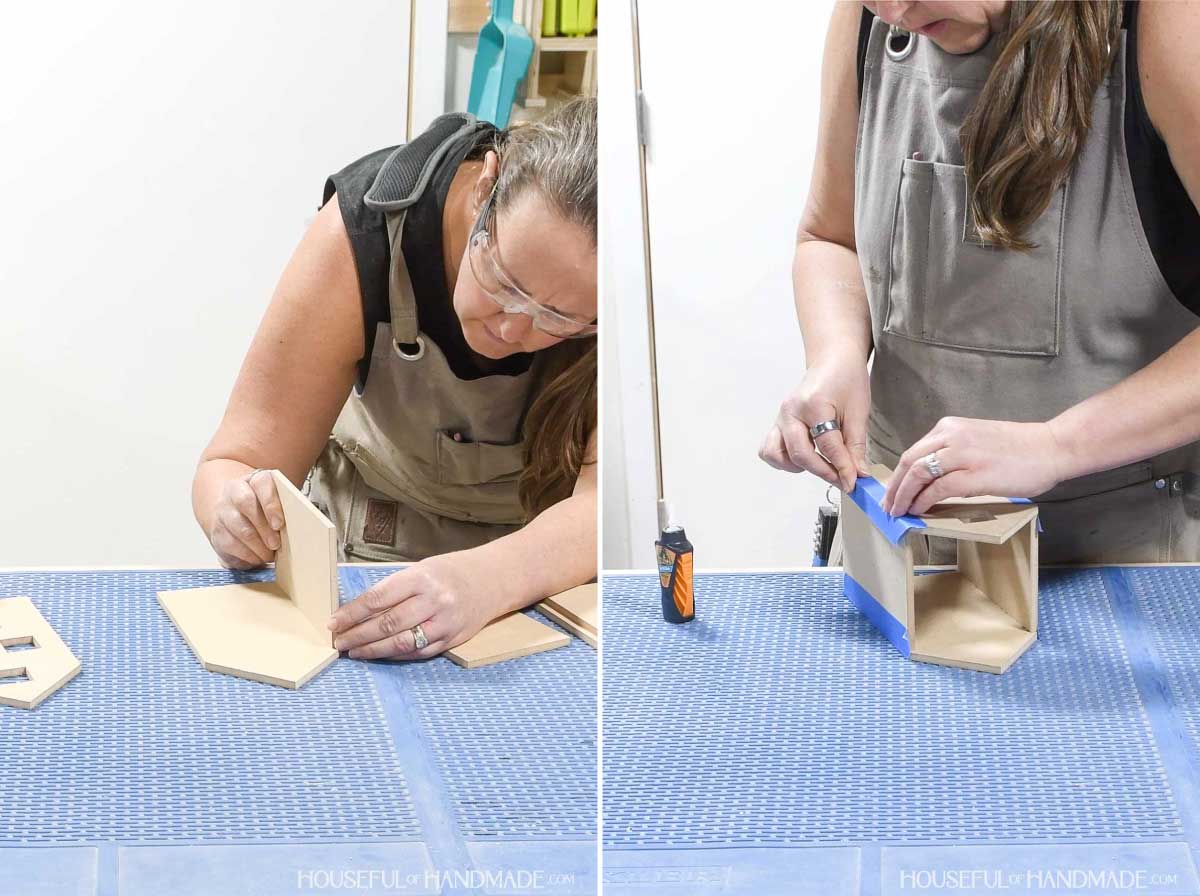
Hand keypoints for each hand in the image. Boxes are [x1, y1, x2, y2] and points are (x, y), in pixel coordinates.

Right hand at [208, 469, 284, 568]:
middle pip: (245, 502)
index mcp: (255, 480)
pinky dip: (246, 554)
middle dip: (263, 527)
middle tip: (276, 544)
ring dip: (256, 545)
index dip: (271, 503)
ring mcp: (223, 510)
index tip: (280, 523)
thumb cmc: (269, 515)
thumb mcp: (281, 509)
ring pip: (238, 526)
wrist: (242, 520)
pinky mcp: (217, 531)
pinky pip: (229, 543)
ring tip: (269, 555)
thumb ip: (289, 512)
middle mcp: (235, 491)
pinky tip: (257, 558)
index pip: (262, 482)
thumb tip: (303, 527)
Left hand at [327, 554, 492, 659]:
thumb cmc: (450, 572)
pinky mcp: (452, 639)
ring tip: (354, 651)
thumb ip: (394, 589)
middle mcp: (434, 600)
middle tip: (339, 641)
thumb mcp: (421, 569)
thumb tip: (357, 610)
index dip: (352, 613)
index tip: (334, 622)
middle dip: (358, 635)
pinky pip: (419, 652)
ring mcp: (445, 622)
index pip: (378, 598)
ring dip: (374, 650)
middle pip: (387, 623)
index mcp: (422, 578)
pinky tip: (381, 654)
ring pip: (402, 643)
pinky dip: (396, 655)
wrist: (492, 580)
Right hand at [758, 358, 870, 490]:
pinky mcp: (778, 423)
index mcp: (813, 404)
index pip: (827, 445)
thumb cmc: (846, 378)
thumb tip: (858, 474)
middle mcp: (790, 411)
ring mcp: (780, 418)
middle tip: (842, 479)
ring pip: (776, 454)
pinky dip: (784, 460)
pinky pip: (770, 449)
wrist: (833, 360)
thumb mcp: (858, 411)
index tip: (854, 482)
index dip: (843, 468)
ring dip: (798, 467)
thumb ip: (855, 446)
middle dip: (823, 471)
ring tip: (821, 464)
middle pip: (800, 453)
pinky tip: (805, 458)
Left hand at [882, 417, 1066, 516]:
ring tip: (899, 512)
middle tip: (888, 506)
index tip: (891, 491)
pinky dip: (923, 501)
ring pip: (918, 474)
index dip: (898, 475)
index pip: (913, 452)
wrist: (1051, 447)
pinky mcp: (974, 474)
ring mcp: (962, 454)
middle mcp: (951, 436)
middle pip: (908, 462)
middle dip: (894, 487)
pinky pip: (937, 489)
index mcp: (950, 427)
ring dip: (904, 496)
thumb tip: (929, 479)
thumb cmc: (1019, 448)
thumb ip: (952, 453)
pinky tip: (919, 510)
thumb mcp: (976, 440)